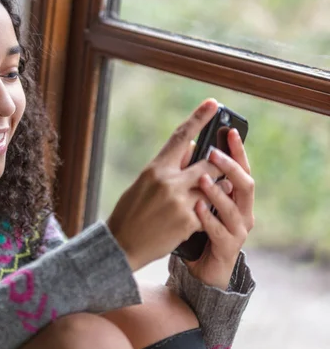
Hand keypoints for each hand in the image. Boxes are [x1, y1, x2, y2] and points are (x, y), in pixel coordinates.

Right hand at [107, 99, 222, 271]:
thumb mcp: (143, 184)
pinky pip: (208, 211)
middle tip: (225, 162)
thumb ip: (167, 167)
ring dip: (217, 190)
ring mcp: (180, 201)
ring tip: (212, 193)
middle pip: (209, 164)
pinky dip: (207, 213)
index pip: (181, 137)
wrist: (122, 245)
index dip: (199, 118)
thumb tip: (190, 148)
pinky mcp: (188, 221)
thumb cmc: (130, 213)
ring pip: (214, 188)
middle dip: (219, 164)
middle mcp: (168, 182)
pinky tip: (198, 218)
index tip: (213, 103)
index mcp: (155, 169)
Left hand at [185, 129, 254, 289]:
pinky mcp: (227, 247)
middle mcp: (242, 211)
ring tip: (202, 178)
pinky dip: (207, 218)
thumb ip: (197, 177)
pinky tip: (196, 207)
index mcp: (236, 197)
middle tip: (213, 153)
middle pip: (245, 184)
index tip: (229, 130)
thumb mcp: (197, 199)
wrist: (201, 268)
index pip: (241, 168)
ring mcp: (237, 230)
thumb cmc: (199, 230)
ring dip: (218, 191)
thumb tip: (191, 145)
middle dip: (231, 167)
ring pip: (233, 207)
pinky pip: (219, 230)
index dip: (237, 150)